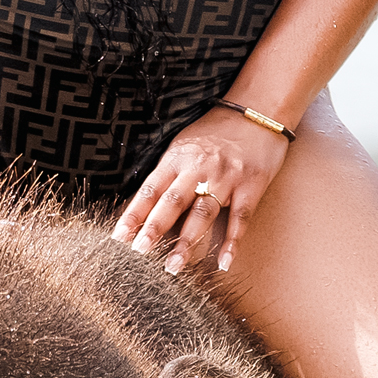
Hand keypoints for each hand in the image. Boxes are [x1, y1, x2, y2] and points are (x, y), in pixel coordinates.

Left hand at [112, 106, 288, 278]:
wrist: (258, 111)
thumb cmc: (216, 130)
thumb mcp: (183, 144)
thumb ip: (167, 172)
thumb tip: (143, 206)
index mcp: (177, 158)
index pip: (150, 189)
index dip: (134, 213)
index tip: (119, 236)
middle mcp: (199, 168)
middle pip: (173, 202)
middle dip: (155, 228)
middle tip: (139, 252)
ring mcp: (226, 178)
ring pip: (203, 213)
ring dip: (188, 242)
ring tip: (174, 266)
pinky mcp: (251, 186)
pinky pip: (240, 218)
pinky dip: (232, 242)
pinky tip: (223, 262)